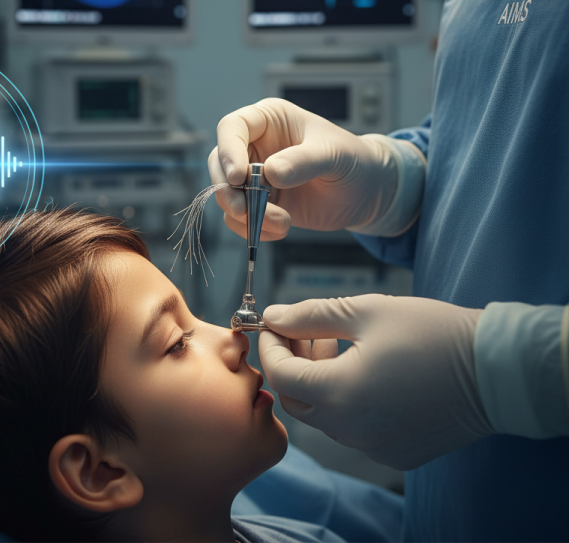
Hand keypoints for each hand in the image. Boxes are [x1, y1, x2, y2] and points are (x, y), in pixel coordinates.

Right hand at [208, 98, 399, 239]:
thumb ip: (304, 160)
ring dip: (245, 215)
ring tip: (281, 222)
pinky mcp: (258, 203)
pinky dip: (253, 229)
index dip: (228, 151)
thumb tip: (271, 172)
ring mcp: (254, 177)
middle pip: (219, 164)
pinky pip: (239, 218)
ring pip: (225, 194)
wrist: (365, 193)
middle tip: (244, 210)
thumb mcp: (334, 154)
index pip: (232, 128)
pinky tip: (281, 229)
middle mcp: (254, 146)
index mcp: (268, 120)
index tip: (237, 177)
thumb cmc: (352, 160)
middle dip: (228, 191)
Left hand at [258, 294, 494, 469]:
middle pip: (297, 400)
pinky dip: (344, 400)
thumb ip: (311, 315)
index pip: (280, 376)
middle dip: (291, 363)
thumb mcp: (364, 312)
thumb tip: (275, 316)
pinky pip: (352, 428)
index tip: (274, 323)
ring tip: (335, 342)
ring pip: (324, 415)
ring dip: (317, 380)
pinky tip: (361, 370)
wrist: (495, 371)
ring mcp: (374, 447)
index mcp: (340, 395)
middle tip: (304, 331)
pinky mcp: (395, 453)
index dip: (271, 346)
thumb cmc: (431, 333)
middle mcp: (352, 431)